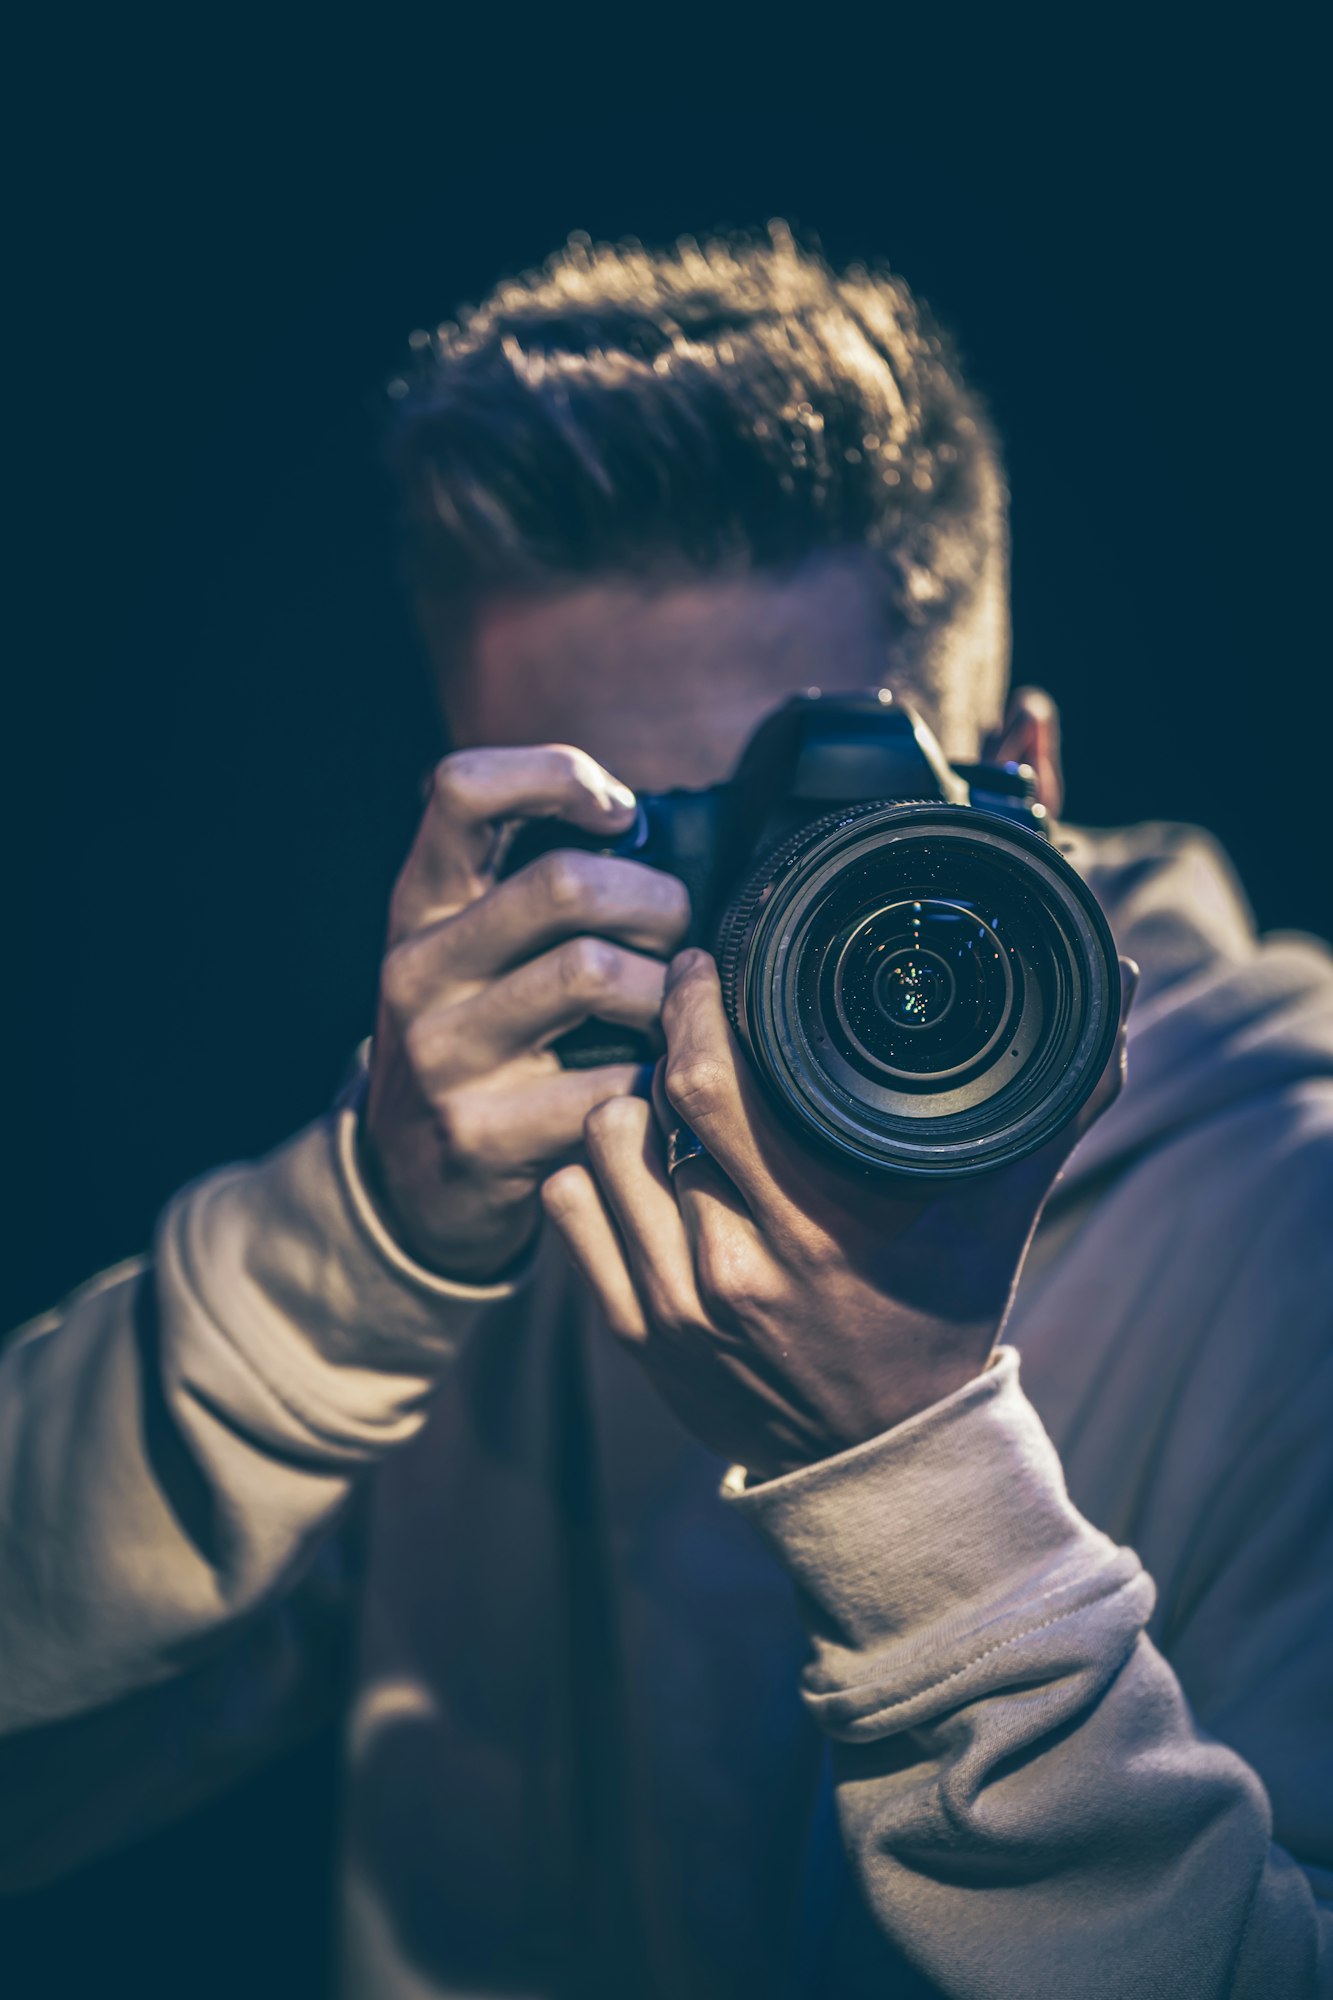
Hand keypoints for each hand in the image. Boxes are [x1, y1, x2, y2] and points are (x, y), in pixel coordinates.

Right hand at [360, 746, 689, 1281]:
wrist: (414, 1183)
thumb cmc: (481, 1040)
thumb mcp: (473, 953)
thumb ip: (534, 886)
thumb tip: (648, 826)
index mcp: (419, 906)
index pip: (462, 790)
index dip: (555, 775)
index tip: (620, 814)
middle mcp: (417, 970)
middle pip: (563, 883)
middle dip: (656, 899)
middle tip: (680, 932)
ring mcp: (441, 1055)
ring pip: (595, 974)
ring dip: (666, 991)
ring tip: (673, 1009)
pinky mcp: (479, 1134)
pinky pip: (613, 1081)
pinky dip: (659, 1078)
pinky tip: (661, 1082)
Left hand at [543, 948, 1136, 1478]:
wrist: (882, 1460)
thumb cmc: (940, 1314)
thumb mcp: (1000, 1214)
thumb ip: (1052, 1103)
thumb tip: (1112, 992)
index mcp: (820, 1228)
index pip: (712, 1084)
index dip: (693, 1004)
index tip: (700, 962)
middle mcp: (734, 1268)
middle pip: (644, 1106)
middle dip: (656, 1036)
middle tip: (676, 1001)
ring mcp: (673, 1309)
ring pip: (596, 1151)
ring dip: (623, 1104)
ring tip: (660, 1087)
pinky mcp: (633, 1337)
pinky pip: (567, 1214)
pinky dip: (590, 1172)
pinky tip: (631, 1160)